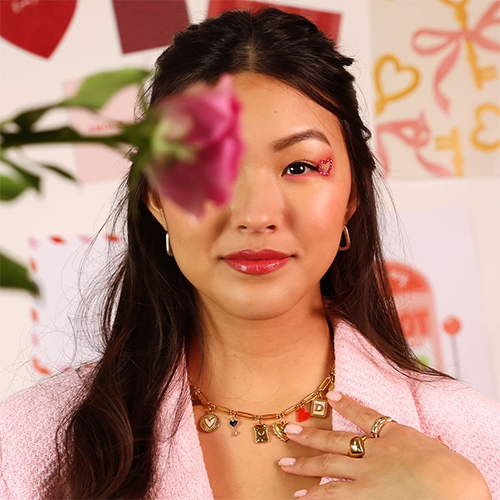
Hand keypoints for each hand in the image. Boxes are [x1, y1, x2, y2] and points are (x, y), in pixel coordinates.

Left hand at [279, 392, 491, 498]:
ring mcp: (368, 473)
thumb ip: (435, 444)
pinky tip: (301, 496)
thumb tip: (439, 439)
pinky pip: (334, 494)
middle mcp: (376, 450)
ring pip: (329, 464)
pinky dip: (316, 495)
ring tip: (285, 464)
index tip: (329, 396)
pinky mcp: (366, 495)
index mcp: (396, 435)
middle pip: (337, 439)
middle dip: (312, 435)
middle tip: (290, 431)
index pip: (365, 414)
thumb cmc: (457, 476)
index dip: (345, 404)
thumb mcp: (446, 453)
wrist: (456, 490)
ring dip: (305, 464)